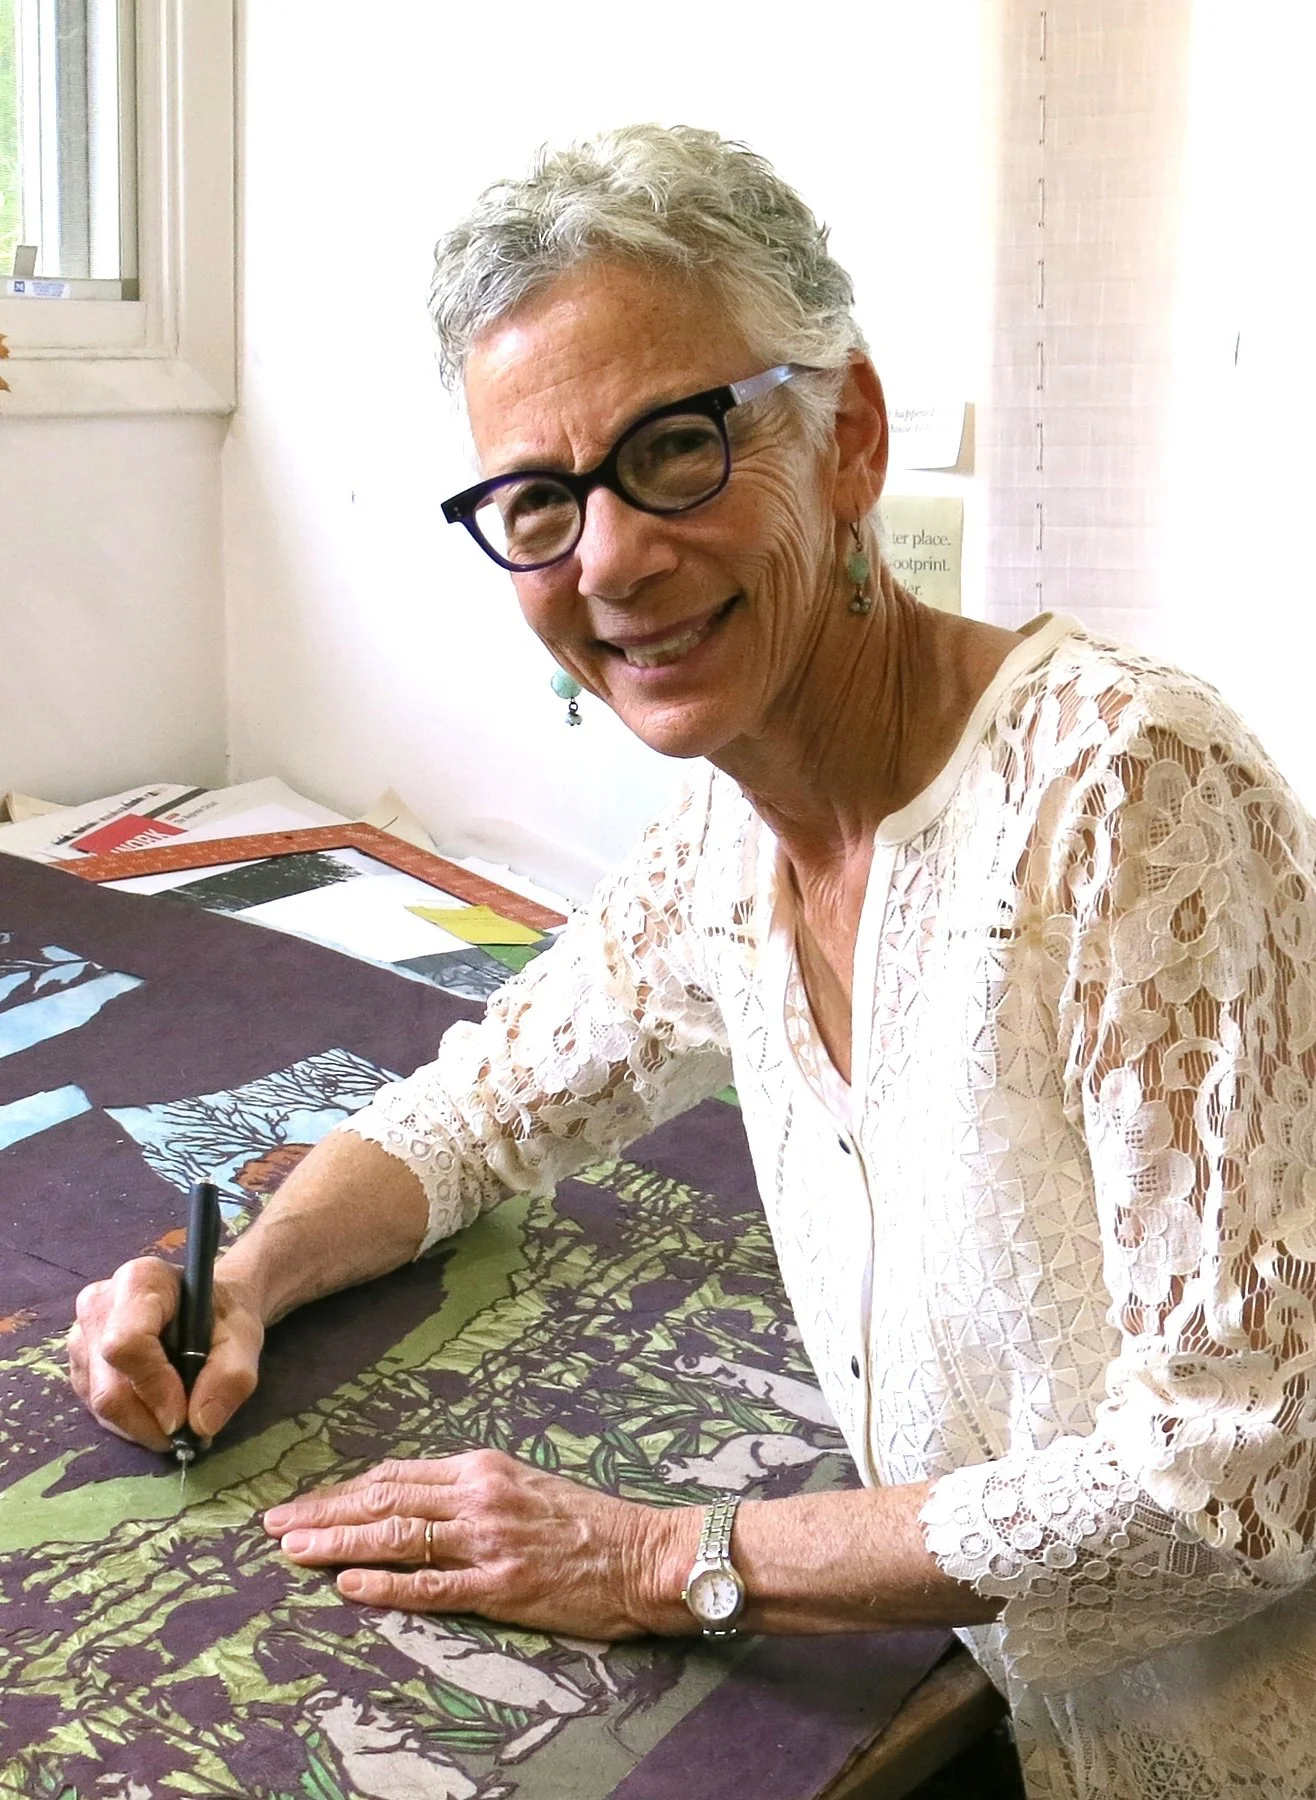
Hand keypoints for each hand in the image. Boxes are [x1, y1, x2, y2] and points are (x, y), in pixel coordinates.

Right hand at [68, 1257, 264, 1450]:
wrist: (211, 1308)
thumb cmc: (224, 1315)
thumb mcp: (244, 1337)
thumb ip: (231, 1376)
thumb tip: (201, 1425)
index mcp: (140, 1281)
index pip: (127, 1344)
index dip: (154, 1387)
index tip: (183, 1416)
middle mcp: (99, 1303)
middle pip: (108, 1385)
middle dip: (148, 1420)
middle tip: (185, 1432)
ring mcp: (82, 1335)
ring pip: (98, 1403)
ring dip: (140, 1426)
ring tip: (176, 1419)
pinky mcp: (79, 1364)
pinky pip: (94, 1409)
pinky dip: (129, 1423)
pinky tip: (156, 1412)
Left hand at [264, 1450, 700, 1637]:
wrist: (645, 1554)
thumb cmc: (589, 1523)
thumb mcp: (525, 1484)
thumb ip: (471, 1489)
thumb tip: (415, 1498)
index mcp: (482, 1467)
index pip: (396, 1475)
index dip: (343, 1491)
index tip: (304, 1505)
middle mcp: (479, 1496)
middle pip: (384, 1500)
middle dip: (324, 1514)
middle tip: (275, 1527)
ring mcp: (488, 1541)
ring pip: (397, 1536)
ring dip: (339, 1544)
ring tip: (294, 1552)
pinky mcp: (501, 1587)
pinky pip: (432, 1586)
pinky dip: (385, 1586)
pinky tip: (349, 1588)